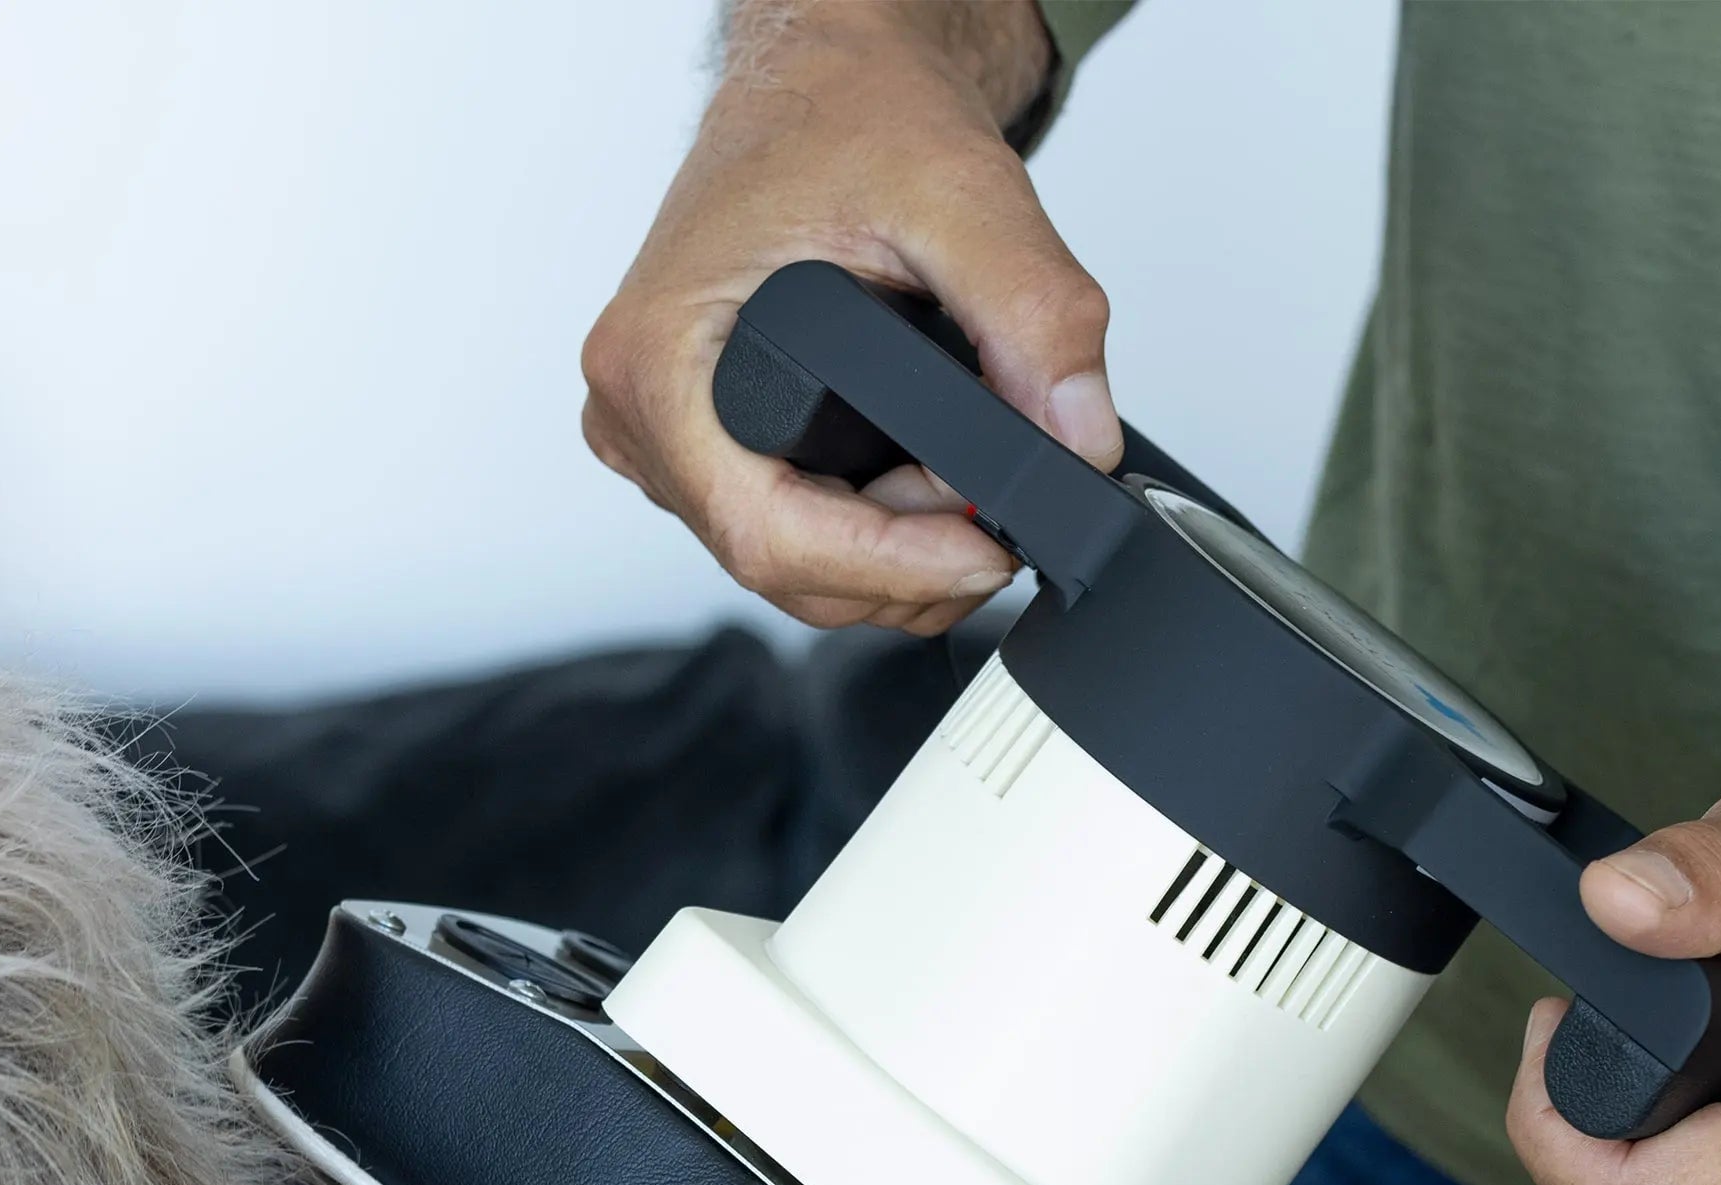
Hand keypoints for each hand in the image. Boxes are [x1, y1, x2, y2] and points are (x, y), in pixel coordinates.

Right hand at [581, 0, 1120, 635]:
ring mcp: (668, 443)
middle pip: (786, 568)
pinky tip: (919, 478)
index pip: (771, 536)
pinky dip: (875, 535)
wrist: (825, 80)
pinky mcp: (707, 452)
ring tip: (960, 474)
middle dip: (909, 559)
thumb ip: (1033, 312)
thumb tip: (1078, 433)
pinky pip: (794, 537)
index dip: (892, 567)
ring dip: (898, 553)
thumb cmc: (845, 113)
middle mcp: (642, 414)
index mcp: (660, 359)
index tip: (984, 552)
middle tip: (989, 502)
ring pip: (796, 568)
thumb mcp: (958, 190)